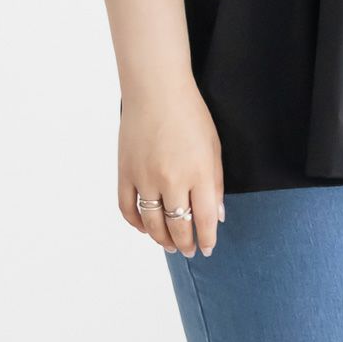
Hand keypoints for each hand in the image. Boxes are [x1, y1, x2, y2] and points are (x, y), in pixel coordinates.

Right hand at [117, 81, 224, 257]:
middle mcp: (171, 180)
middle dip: (185, 243)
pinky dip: (136, 224)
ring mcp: (145, 178)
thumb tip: (217, 216)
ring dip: (162, 239)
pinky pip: (128, 209)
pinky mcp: (125, 173)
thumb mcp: (214, 146)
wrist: (156, 91)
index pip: (203, 219)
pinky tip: (146, 228)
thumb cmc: (191, 114)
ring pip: (152, 223)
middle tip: (189, 251)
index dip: (207, 238)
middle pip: (177, 226)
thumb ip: (216, 183)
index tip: (208, 247)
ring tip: (170, 245)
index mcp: (198, 172)